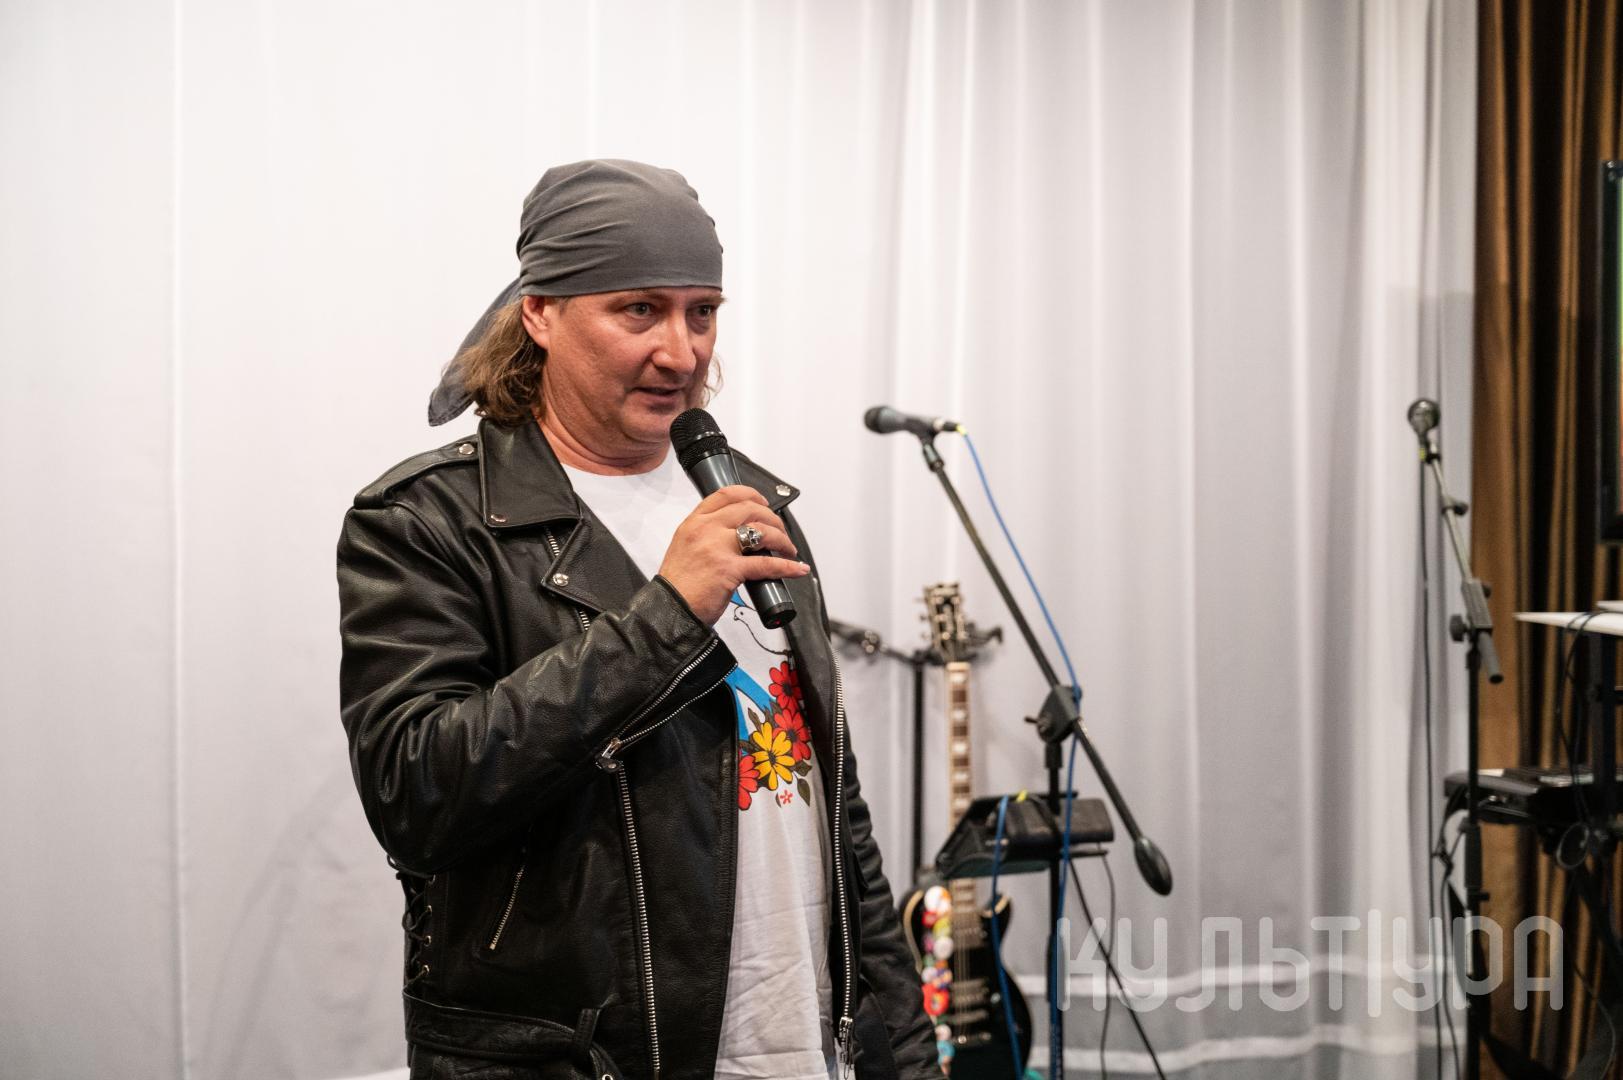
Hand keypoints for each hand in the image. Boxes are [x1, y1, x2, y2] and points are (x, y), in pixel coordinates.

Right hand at [657, 485, 809, 624]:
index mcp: (694, 522)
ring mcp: (718, 548)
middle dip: (773, 519)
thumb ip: (706, 535)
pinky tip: (797, 568)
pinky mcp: (730, 570)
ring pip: (762, 532)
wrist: (669, 610)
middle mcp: (706, 529)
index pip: (725, 495)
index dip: (750, 494)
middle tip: (780, 531)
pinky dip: (787, 566)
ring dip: (782, 539)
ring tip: (788, 549)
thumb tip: (734, 535)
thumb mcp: (685, 547)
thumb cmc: (678, 585)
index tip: (763, 502)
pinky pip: (767, 564)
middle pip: (749, 510)